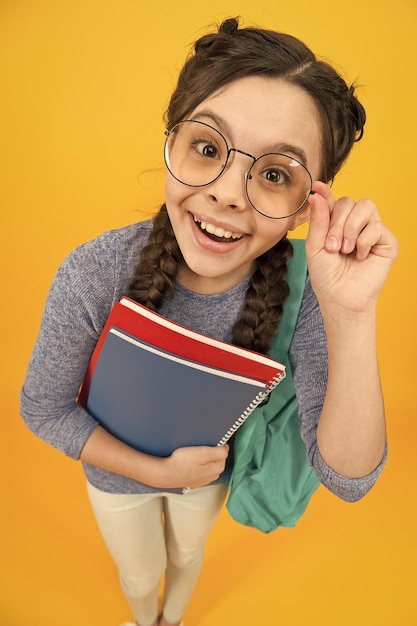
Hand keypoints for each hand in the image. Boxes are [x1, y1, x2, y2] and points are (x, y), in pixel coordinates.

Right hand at [161, 444, 229, 488]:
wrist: (165, 474)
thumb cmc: (182, 462)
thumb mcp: (204, 452)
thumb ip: (219, 451)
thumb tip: (226, 448)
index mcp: (217, 469)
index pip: (223, 451)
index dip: (215, 444)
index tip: (205, 442)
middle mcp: (212, 476)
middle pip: (215, 458)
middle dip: (209, 452)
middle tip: (197, 448)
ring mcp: (203, 480)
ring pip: (207, 464)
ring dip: (202, 458)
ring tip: (191, 454)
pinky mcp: (194, 480)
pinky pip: (199, 469)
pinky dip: (195, 464)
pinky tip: (187, 462)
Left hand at [306, 181, 398, 314]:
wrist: (340, 298)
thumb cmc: (326, 275)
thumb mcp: (315, 246)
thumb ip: (318, 220)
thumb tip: (317, 194)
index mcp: (336, 223)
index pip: (334, 201)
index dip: (326, 192)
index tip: (316, 186)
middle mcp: (355, 224)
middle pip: (350, 202)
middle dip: (337, 223)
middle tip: (332, 247)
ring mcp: (372, 231)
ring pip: (366, 207)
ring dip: (351, 229)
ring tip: (345, 250)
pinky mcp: (386, 241)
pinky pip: (377, 226)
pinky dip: (365, 241)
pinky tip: (360, 256)